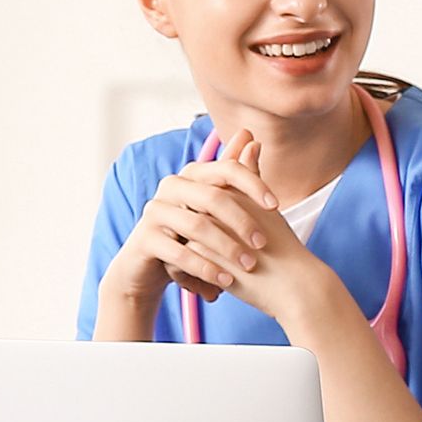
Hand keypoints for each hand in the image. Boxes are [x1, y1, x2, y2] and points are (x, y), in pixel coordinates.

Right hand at [100, 130, 292, 312]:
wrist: (148, 266)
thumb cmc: (189, 233)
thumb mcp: (213, 206)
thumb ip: (233, 174)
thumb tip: (252, 138)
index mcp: (191, 174)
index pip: (226, 169)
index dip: (253, 185)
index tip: (276, 207)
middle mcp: (171, 186)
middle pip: (213, 197)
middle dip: (242, 222)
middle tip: (263, 244)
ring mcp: (155, 211)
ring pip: (198, 227)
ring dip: (227, 249)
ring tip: (248, 267)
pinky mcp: (145, 239)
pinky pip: (179, 253)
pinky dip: (205, 268)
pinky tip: (224, 283)